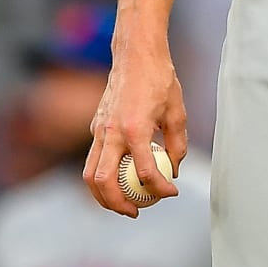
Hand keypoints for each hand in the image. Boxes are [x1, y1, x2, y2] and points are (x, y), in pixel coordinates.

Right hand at [83, 39, 187, 216]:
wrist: (135, 54)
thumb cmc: (160, 80)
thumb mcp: (177, 112)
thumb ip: (176, 144)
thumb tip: (174, 170)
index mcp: (135, 129)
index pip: (144, 172)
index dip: (159, 188)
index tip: (170, 193)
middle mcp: (111, 132)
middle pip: (103, 182)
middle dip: (118, 204)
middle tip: (136, 211)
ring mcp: (99, 130)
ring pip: (90, 174)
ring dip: (103, 196)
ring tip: (123, 204)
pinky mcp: (95, 126)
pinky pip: (93, 159)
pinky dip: (102, 176)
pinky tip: (119, 179)